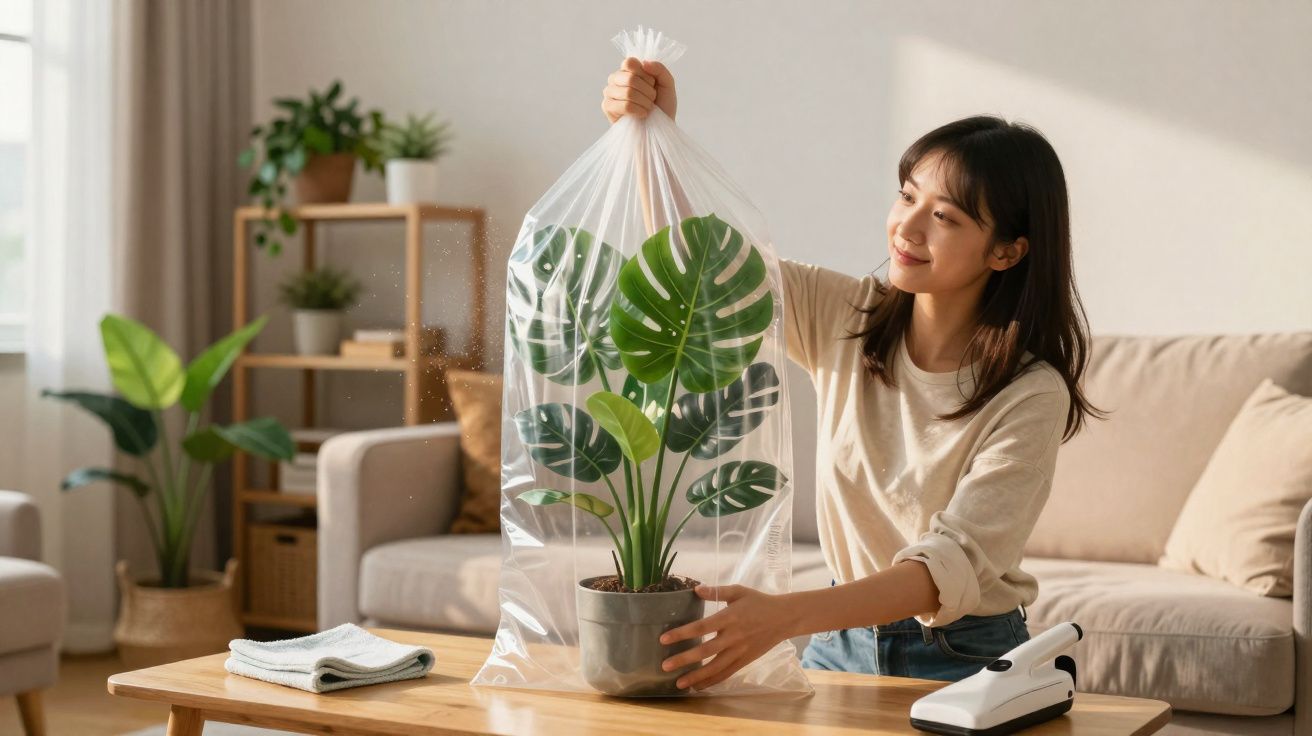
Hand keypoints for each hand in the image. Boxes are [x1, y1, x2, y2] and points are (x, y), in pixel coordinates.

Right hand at [602, 56, 676, 123]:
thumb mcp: (667, 84)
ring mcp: (609, 92)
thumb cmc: (662, 106)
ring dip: (644, 102)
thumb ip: (659, 69)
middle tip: (651, 99)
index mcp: (628, 70)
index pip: (629, 63)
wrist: (661, 127)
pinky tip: (642, 114)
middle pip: (630, 79)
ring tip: (647, 107)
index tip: (652, 84)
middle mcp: (616, 78)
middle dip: (647, 92)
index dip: (645, 75)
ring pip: (628, 93)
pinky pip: (625, 106)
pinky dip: (639, 111)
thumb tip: (644, 63)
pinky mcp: (607, 107)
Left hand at [658, 583, 798, 690]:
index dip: (682, 633)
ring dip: (696, 677)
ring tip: (679, 684)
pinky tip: (698, 686)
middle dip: (684, 660)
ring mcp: (740, 651)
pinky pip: (727, 673)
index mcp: (730, 618)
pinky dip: (712, 681)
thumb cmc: (758, 602)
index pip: (701, 627)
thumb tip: (695, 589)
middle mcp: (733, 637)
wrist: (784, 618)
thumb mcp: (739, 591)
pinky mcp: (745, 661)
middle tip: (665, 666)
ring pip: (716, 668)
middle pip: (706, 651)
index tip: (664, 639)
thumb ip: (717, 591)